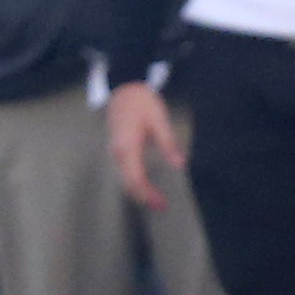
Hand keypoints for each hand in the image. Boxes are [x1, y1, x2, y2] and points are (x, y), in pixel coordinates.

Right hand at [106, 79, 184, 208]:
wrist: (124, 88)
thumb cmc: (142, 102)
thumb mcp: (159, 120)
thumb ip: (168, 143)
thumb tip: (179, 164)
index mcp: (127, 147)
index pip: (136, 179)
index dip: (147, 194)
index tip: (161, 203)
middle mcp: (118, 152)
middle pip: (128, 183)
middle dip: (143, 197)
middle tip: (162, 206)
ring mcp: (115, 151)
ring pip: (124, 179)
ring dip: (138, 192)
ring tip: (156, 201)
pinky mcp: (117, 149)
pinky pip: (124, 171)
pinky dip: (134, 182)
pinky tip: (147, 186)